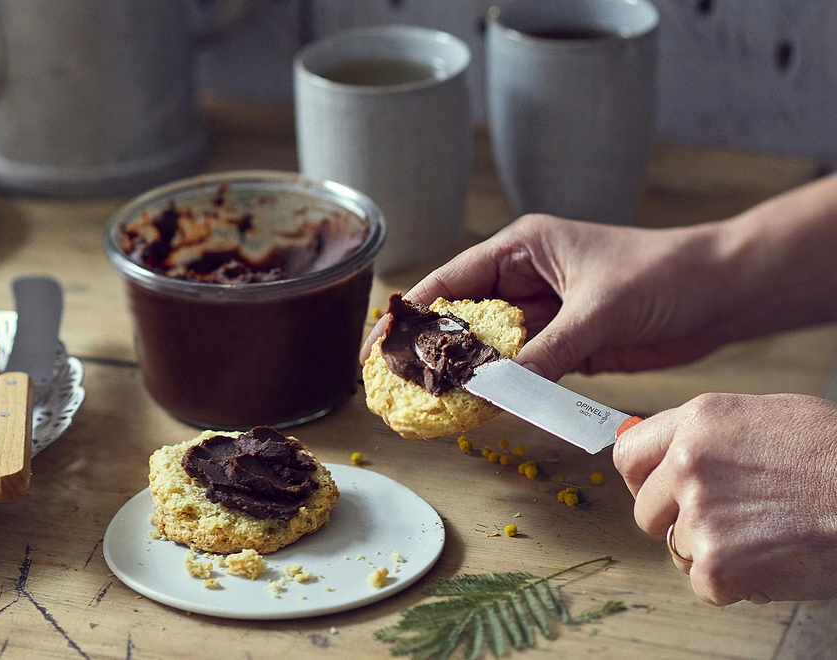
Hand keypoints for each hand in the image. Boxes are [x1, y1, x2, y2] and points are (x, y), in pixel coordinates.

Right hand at [361, 214, 732, 379]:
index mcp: (520, 250)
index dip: (411, 315)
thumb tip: (494, 392)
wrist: (722, 294)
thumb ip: (544, 352)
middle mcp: (523, 281)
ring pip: (487, 351)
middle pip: (459, 319)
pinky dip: (501, 392)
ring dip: (465, 377)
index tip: (380, 347)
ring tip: (429, 407)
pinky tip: (479, 412)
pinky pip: (519, 373)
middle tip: (395, 387)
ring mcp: (541, 316)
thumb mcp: (598, 310)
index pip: (449, 282)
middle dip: (430, 351)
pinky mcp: (562, 347)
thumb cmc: (664, 275)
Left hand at [613, 392, 836, 603]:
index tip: (658, 493)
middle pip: (646, 511)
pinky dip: (738, 583)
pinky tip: (774, 558)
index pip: (629, 455)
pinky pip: (706, 584)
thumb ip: (709, 436)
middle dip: (679, 522)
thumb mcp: (766, 418)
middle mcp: (689, 464)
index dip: (642, 481)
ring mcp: (701, 514)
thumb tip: (670, 455)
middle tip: (728, 522)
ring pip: (681, 548)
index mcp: (698, 422)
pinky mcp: (718, 563)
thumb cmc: (836, 457)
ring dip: (717, 551)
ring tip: (767, 534)